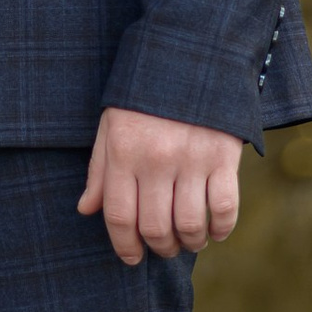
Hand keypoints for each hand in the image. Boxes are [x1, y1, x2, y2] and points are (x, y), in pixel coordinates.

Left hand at [78, 109, 242, 265]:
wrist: (192, 54)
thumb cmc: (144, 95)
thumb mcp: (111, 125)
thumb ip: (99, 170)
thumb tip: (86, 210)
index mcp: (123, 153)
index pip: (119, 217)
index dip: (124, 246)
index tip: (132, 258)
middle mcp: (155, 160)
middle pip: (154, 227)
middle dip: (158, 248)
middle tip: (163, 249)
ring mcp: (192, 159)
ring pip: (189, 224)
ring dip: (189, 243)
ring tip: (189, 242)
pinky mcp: (224, 156)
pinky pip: (224, 207)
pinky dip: (221, 228)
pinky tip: (215, 231)